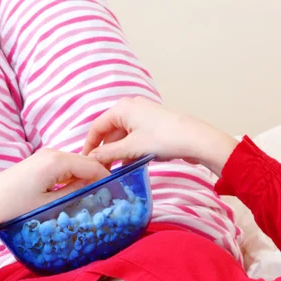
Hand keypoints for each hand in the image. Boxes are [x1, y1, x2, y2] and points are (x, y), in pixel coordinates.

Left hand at [0, 148, 109, 230]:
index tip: (119, 194)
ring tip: (94, 198)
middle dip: (98, 179)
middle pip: (85, 163)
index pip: (93, 165)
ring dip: (84, 179)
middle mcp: (51, 153)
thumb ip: (75, 194)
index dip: (108, 179)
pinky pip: (63, 169)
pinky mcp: (37, 164)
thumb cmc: (17, 207)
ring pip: (74, 166)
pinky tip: (74, 194)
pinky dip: (72, 179)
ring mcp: (43, 157)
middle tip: (109, 198)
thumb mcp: (51, 204)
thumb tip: (95, 190)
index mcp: (57, 161)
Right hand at [83, 97, 237, 175]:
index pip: (97, 127)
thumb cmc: (163, 139)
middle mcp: (131, 108)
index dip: (89, 146)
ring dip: (118, 154)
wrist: (195, 139)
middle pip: (110, 132)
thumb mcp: (131, 149)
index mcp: (122, 108)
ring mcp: (144, 116)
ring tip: (115, 172)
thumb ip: (108, 154)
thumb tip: (90, 159)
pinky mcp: (154, 125)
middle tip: (101, 170)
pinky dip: (131, 151)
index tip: (85, 162)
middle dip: (105, 151)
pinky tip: (131, 166)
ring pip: (123, 136)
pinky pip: (135, 138)